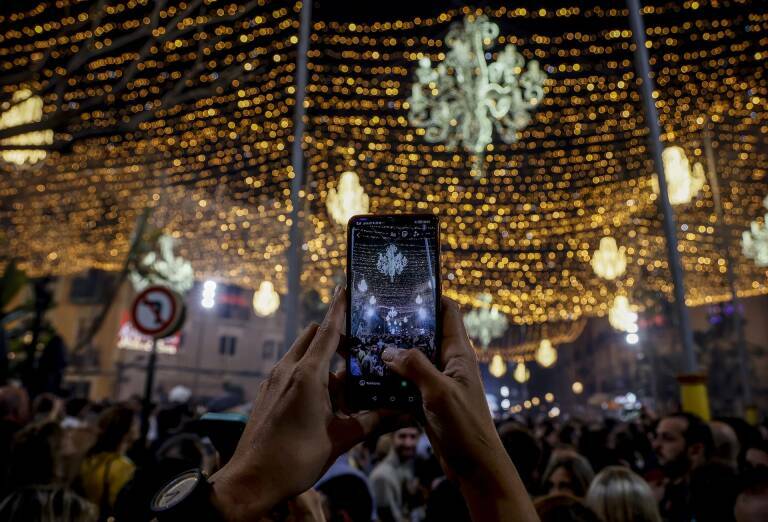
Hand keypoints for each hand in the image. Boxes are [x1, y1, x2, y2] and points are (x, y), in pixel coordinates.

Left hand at [209, 287, 382, 521]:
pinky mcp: (266, 394)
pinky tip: (323, 397)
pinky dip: (309, 373)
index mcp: (307, 375)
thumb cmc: (294, 459)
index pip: (328, 331)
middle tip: (357, 346)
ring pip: (302, 354)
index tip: (347, 289)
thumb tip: (400, 414)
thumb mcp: (340, 439)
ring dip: (322, 357)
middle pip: (314, 336)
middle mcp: (287, 370)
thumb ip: (371, 421)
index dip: (340, 309)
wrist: (251, 480)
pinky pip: (291, 371)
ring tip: (345, 378)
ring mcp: (273, 381)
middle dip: (335, 335)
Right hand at [381, 297, 537, 521]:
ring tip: (361, 343)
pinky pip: (404, 384)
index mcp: (458, 353)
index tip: (403, 287)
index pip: (447, 311)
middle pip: (422, 333)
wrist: (475, 468)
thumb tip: (388, 350)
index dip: (429, 296)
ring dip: (390, 354)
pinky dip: (388, 381)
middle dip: (400, 325)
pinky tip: (366, 379)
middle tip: (370, 316)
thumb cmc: (466, 427)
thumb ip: (415, 367)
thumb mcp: (440, 392)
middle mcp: (447, 363)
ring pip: (410, 359)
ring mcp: (436, 382)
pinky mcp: (425, 401)